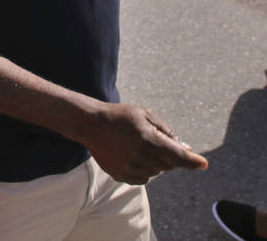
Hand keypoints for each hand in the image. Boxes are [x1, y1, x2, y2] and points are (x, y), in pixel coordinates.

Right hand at [80, 102, 207, 184]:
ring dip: (154, 162)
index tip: (203, 164)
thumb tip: (187, 149)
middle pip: (168, 165)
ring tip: (136, 146)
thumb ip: (167, 132)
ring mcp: (130, 168)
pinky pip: (143, 179)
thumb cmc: (120, 116)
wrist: (90, 124)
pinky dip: (143, 170)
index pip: (178, 156)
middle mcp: (141, 156)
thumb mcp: (145, 115)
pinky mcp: (121, 175)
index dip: (193, 161)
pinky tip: (130, 156)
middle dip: (167, 155)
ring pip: (156, 172)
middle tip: (151, 141)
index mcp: (149, 140)